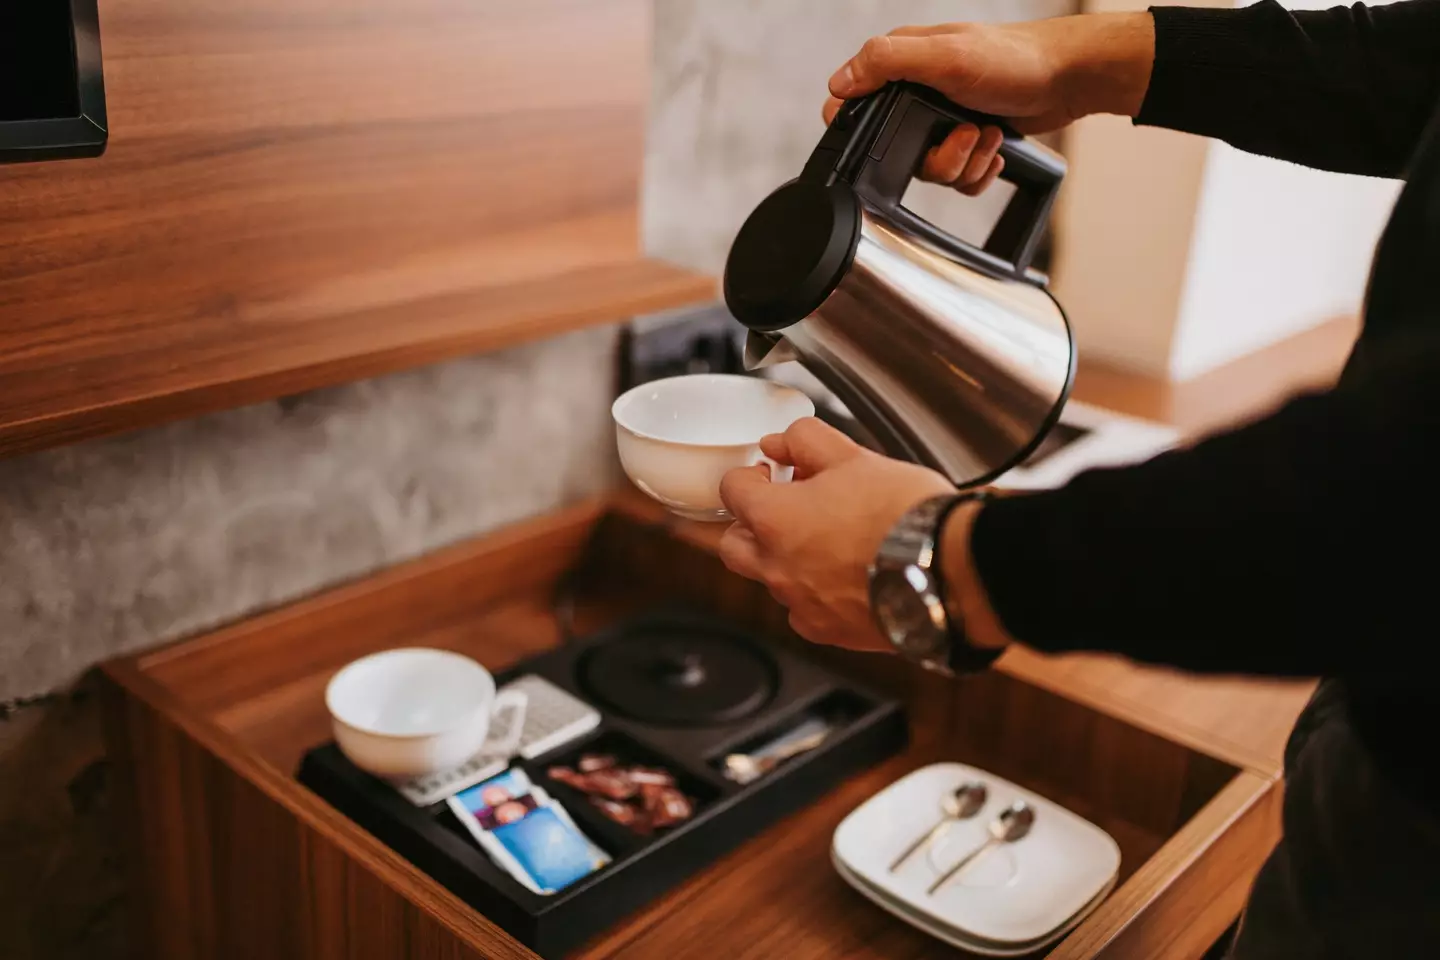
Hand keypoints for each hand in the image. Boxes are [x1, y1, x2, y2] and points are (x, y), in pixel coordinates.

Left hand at [717, 418, 953, 651]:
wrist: (948, 570)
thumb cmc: (904, 514)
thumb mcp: (855, 457)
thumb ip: (806, 442)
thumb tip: (779, 443)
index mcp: (775, 519)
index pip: (731, 491)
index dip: (750, 476)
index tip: (770, 473)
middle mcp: (777, 568)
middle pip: (734, 545)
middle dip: (751, 524)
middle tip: (784, 509)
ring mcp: (800, 604)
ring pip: (770, 580)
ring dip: (785, 558)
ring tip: (827, 541)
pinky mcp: (829, 631)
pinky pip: (804, 610)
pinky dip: (815, 593)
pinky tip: (846, 576)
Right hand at [822, 13, 1154, 193]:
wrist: (1068, 78)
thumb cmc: (1015, 58)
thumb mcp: (945, 54)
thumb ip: (887, 62)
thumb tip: (839, 83)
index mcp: (904, 64)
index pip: (854, 102)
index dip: (865, 129)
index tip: (896, 137)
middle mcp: (919, 93)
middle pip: (895, 152)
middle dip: (935, 155)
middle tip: (962, 133)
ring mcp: (943, 120)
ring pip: (930, 171)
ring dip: (963, 161)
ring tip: (986, 134)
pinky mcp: (967, 140)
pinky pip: (957, 178)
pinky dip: (977, 171)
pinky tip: (993, 149)